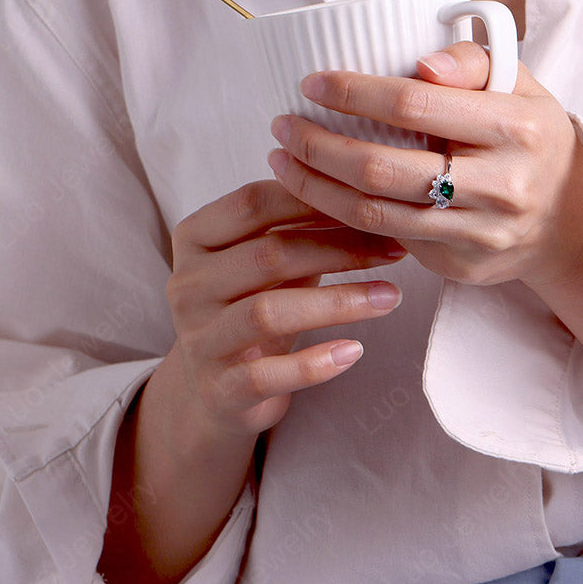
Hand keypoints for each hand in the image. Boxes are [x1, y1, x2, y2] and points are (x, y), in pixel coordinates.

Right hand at [164, 179, 405, 439]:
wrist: (218, 388)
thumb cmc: (255, 303)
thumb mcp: (269, 258)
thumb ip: (301, 225)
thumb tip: (371, 194)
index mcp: (194, 237)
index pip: (253, 202)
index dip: (315, 198)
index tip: (371, 204)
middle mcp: (186, 285)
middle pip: (269, 254)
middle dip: (341, 249)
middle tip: (396, 250)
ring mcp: (198, 339)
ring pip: (269, 313)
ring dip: (339, 303)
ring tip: (391, 296)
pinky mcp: (218, 389)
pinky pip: (268, 375)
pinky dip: (315, 363)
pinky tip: (355, 351)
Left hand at [267, 43, 582, 290]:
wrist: (568, 219)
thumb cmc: (530, 137)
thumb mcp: (520, 84)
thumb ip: (472, 60)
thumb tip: (421, 64)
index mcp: (517, 127)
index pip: (415, 104)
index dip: (354, 92)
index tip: (313, 83)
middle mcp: (502, 186)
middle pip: (382, 168)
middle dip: (317, 145)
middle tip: (282, 125)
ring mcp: (480, 234)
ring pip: (375, 214)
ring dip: (315, 187)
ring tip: (282, 160)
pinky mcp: (459, 265)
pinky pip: (387, 239)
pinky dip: (342, 216)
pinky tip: (317, 193)